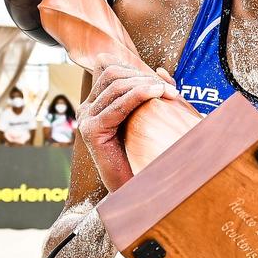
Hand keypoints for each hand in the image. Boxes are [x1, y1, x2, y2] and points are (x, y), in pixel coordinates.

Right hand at [78, 60, 177, 191]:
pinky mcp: (92, 131)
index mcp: (97, 104)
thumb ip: (154, 92)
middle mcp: (87, 109)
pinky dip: (139, 94)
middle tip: (171, 90)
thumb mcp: (150, 117)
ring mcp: (86, 119)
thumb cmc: (144, 155)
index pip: (111, 68)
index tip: (163, 82)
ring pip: (115, 85)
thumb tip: (159, 69)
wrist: (136, 189)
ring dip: (146, 84)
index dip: (136, 68)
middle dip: (143, 76)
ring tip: (169, 93)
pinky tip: (157, 94)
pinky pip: (117, 105)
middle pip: (113, 73)